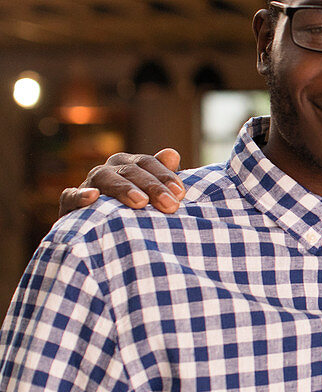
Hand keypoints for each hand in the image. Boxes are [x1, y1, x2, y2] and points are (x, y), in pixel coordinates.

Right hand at [59, 148, 184, 216]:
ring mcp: (88, 184)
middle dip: (152, 186)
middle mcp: (109, 170)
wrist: (101, 237)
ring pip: (104, 178)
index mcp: (129, 165)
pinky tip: (93, 196)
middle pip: (130, 170)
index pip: (148, 163)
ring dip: (123, 188)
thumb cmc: (135, 213)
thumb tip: (172, 154)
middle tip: (170, 205)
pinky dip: (80, 195)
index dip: (165, 176)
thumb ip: (162, 175)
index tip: (181, 194)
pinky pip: (70, 196)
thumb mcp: (152, 195)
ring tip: (141, 202)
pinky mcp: (70, 204)